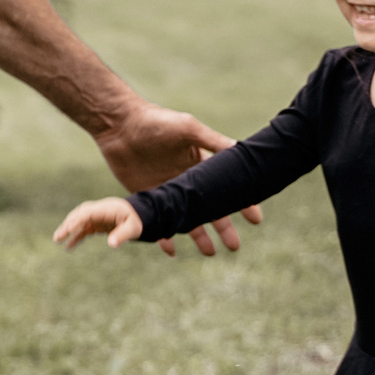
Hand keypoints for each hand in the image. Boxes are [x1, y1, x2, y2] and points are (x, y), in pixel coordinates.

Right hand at [53, 197, 142, 250]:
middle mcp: (98, 210)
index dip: (77, 220)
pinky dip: (76, 237)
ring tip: (57, 239)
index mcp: (106, 208)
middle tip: (58, 236)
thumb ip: (122, 235)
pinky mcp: (96, 224)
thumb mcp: (133, 228)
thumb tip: (111, 244)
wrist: (139, 216)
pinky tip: (68, 247)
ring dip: (67, 229)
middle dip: (67, 224)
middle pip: (79, 215)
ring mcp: (96, 217)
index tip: (68, 229)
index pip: (87, 212)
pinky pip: (83, 229)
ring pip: (78, 221)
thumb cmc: (137, 221)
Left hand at [91, 101, 262, 257]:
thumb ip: (212, 141)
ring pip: (186, 219)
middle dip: (223, 227)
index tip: (255, 219)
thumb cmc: (156, 121)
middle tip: (234, 246)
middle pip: (209, 209)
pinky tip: (171, 250)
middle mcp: (186, 179)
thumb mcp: (188, 128)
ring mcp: (167, 189)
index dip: (241, 203)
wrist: (119, 124)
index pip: (225, 187)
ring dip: (199, 236)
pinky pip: (159, 220)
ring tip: (210, 252)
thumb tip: (240, 149)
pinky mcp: (147, 195)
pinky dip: (165, 235)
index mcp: (200, 164)